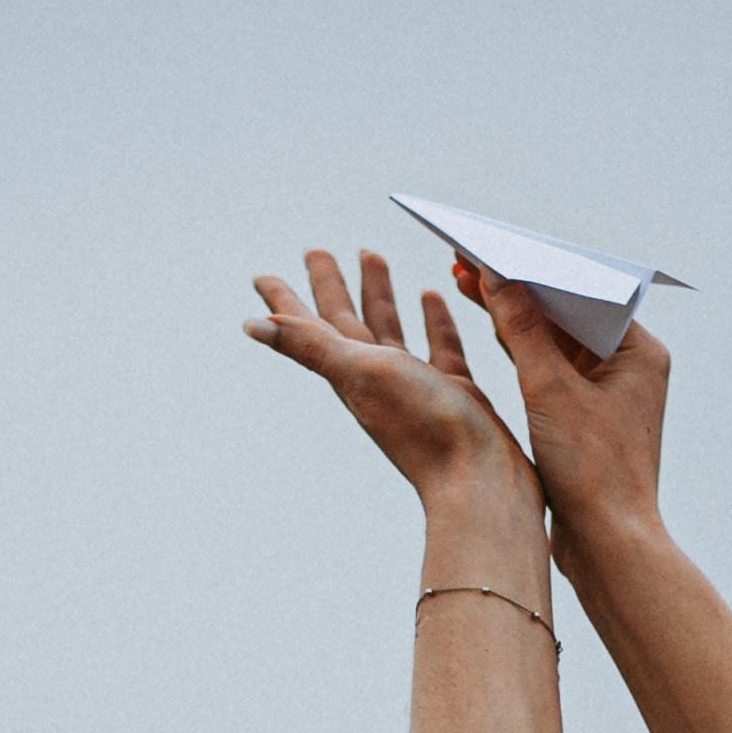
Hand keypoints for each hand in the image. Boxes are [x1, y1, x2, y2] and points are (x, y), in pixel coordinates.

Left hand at [246, 251, 539, 512]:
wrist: (478, 481)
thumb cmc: (422, 428)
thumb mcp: (361, 373)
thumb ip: (311, 346)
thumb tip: (252, 325)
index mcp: (351, 372)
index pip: (309, 328)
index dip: (285, 301)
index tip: (261, 276)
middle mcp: (376, 378)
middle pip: (345, 321)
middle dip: (330, 286)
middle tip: (316, 251)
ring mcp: (413, 385)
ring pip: (388, 328)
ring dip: (377, 294)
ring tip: (373, 256)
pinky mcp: (451, 390)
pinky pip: (438, 344)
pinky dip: (431, 318)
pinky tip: (431, 297)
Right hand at [454, 259, 670, 573]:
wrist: (607, 544)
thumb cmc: (592, 472)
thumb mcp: (549, 392)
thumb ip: (523, 331)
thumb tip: (497, 277)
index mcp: (637, 351)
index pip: (580, 290)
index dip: (532, 266)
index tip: (492, 246)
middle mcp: (629, 365)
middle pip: (565, 309)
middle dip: (516, 285)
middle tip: (468, 256)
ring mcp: (607, 390)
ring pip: (554, 336)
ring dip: (513, 312)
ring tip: (464, 280)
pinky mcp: (585, 413)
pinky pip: (549, 365)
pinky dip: (520, 346)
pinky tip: (486, 322)